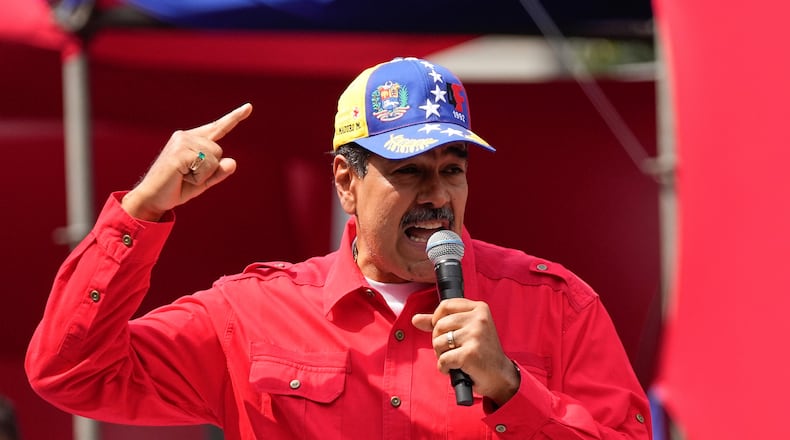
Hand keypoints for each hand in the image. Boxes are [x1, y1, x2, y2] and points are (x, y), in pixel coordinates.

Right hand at [121, 103, 252, 220]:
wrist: (152, 198)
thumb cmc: (176, 188)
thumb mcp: (204, 181)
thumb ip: (219, 172)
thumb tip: (233, 162)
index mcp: (192, 139)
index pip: (217, 127)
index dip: (234, 117)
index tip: (249, 107)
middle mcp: (186, 136)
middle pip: (219, 150)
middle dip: (210, 169)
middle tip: (188, 176)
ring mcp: (181, 142)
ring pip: (214, 158)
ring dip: (203, 174)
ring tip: (184, 177)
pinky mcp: (179, 152)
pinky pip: (206, 165)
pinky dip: (199, 178)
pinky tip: (182, 177)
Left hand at [412, 298, 520, 405]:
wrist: (500, 375)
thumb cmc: (482, 352)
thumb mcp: (465, 330)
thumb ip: (440, 322)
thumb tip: (415, 319)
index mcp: (479, 308)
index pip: (445, 305)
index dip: (437, 319)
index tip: (443, 331)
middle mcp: (479, 319)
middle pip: (439, 325)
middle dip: (439, 341)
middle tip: (452, 350)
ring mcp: (475, 335)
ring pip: (438, 342)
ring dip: (441, 355)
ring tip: (454, 359)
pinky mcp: (470, 353)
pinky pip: (443, 359)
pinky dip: (444, 368)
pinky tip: (455, 369)